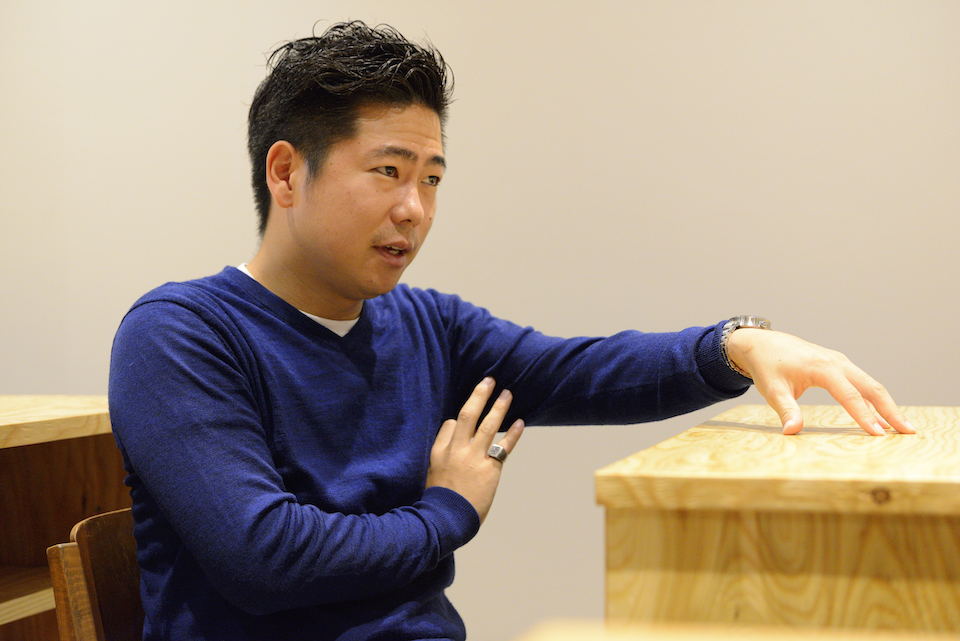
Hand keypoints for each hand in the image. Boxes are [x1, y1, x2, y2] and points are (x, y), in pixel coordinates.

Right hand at [426, 377, 523, 522]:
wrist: (445, 520)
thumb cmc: (440, 503)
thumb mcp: (433, 476)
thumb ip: (443, 460)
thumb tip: (453, 454)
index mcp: (439, 452)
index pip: (450, 425)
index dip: (459, 420)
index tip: (467, 418)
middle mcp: (456, 450)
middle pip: (468, 415)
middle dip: (479, 396)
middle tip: (489, 380)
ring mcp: (473, 458)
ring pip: (488, 425)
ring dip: (499, 407)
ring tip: (507, 393)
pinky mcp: (489, 469)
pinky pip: (504, 447)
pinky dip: (512, 434)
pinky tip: (520, 422)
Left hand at [726, 329, 915, 435]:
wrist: (761, 343)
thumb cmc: (767, 366)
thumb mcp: (772, 390)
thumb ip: (785, 410)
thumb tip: (791, 431)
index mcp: (822, 367)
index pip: (850, 395)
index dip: (865, 416)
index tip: (879, 435)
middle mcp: (836, 362)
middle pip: (871, 387)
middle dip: (891, 410)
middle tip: (907, 432)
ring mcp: (840, 362)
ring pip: (870, 384)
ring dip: (887, 405)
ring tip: (902, 428)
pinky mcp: (838, 366)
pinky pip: (861, 383)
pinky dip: (874, 399)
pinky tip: (882, 417)